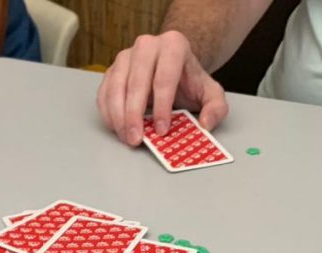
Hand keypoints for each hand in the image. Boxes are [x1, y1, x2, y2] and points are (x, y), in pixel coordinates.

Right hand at [97, 32, 228, 146]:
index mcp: (173, 45)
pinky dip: (108, 112)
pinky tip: (117, 128)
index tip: (162, 130)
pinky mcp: (112, 70)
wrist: (174, 66)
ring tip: (127, 137)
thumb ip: (216, 108)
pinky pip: (104, 92)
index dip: (162, 107)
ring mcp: (126, 56)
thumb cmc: (189, 81)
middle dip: (134, 114)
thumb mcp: (211, 93)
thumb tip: (206, 124)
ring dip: (118, 115)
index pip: (164, 77)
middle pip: (136, 81)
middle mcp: (147, 46)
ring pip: (116, 86)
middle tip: (137, 139)